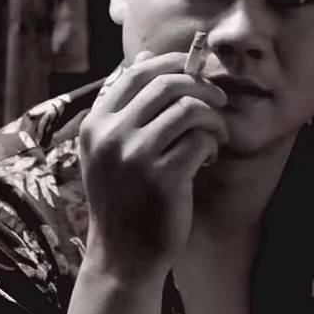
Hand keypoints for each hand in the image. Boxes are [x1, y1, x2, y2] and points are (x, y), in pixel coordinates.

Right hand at [79, 50, 227, 275]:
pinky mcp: (163, 178)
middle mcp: (111, 136)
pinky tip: (207, 158)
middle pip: (166, 84)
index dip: (172, 64)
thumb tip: (145, 56)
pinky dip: (212, 144)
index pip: (137, 73)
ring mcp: (135, 156)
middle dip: (201, 87)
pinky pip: (200, 140)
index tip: (194, 72)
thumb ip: (125, 107)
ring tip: (214, 135)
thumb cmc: (124, 199)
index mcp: (96, 125)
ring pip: (189, 109)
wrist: (122, 257)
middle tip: (218, 101)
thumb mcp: (110, 151)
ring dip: (212, 118)